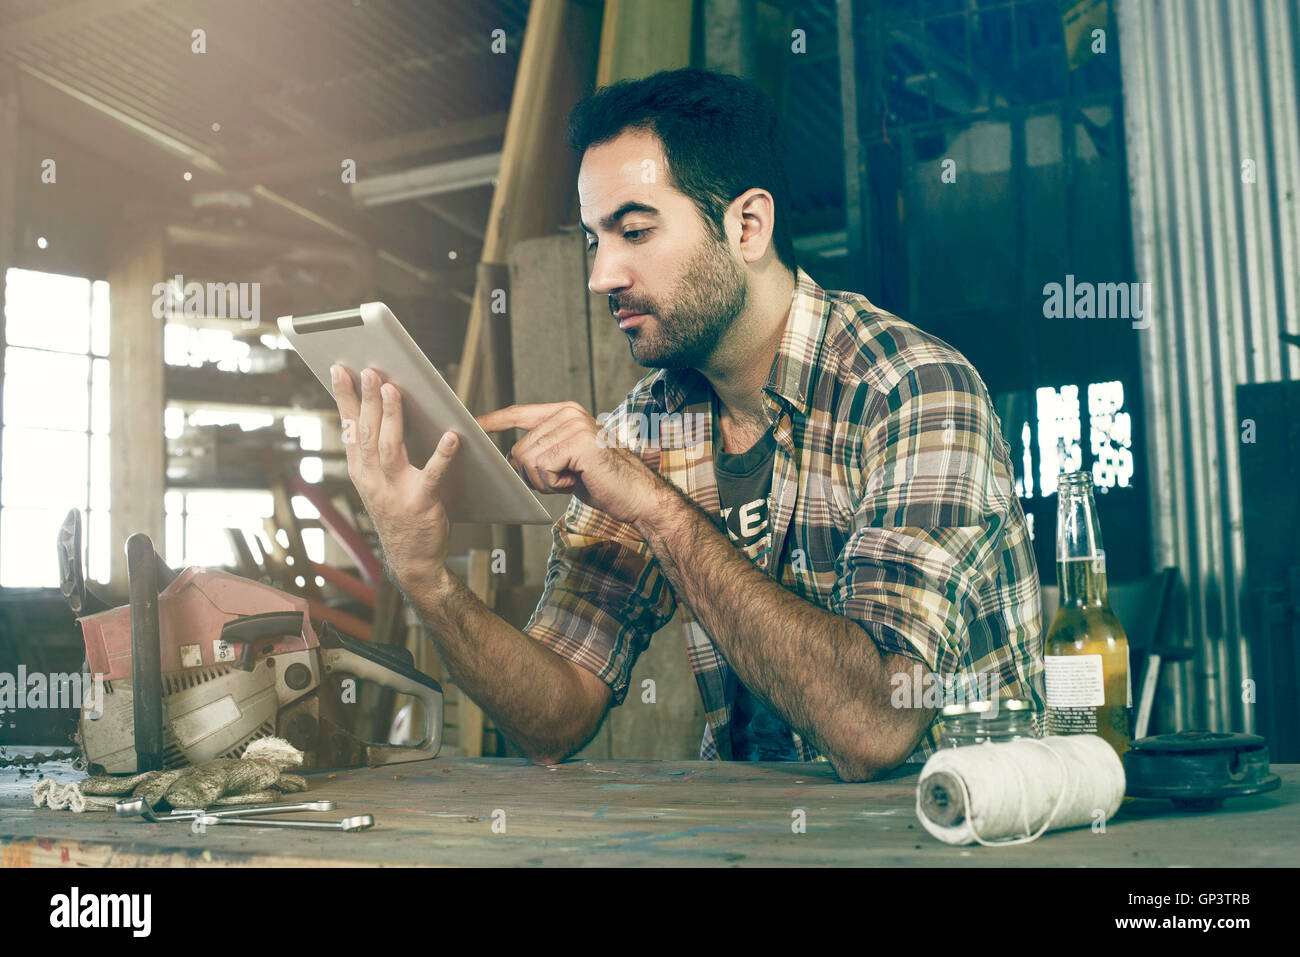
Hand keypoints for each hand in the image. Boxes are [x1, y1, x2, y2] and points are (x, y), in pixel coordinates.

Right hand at [332, 364, 457, 589]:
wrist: (412, 561)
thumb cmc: (398, 513)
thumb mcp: (376, 482)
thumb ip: (375, 449)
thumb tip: (378, 406)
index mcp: (360, 471)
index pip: (349, 427)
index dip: (344, 397)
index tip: (339, 368)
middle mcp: (372, 480)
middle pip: (367, 432)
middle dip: (366, 399)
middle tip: (369, 370)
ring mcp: (395, 492)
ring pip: (389, 448)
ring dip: (391, 417)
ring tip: (393, 390)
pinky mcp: (422, 503)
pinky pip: (433, 475)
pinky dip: (442, 455)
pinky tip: (451, 436)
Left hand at [476, 401, 662, 525]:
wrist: (635, 495)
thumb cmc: (601, 481)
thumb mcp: (564, 461)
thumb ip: (541, 450)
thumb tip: (510, 457)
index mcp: (564, 412)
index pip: (519, 413)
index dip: (494, 420)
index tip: (473, 424)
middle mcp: (568, 413)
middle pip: (519, 449)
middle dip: (535, 474)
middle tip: (565, 478)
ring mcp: (574, 425)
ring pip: (528, 461)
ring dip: (546, 481)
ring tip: (574, 478)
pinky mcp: (578, 442)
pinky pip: (542, 469)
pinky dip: (556, 484)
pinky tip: (578, 479)